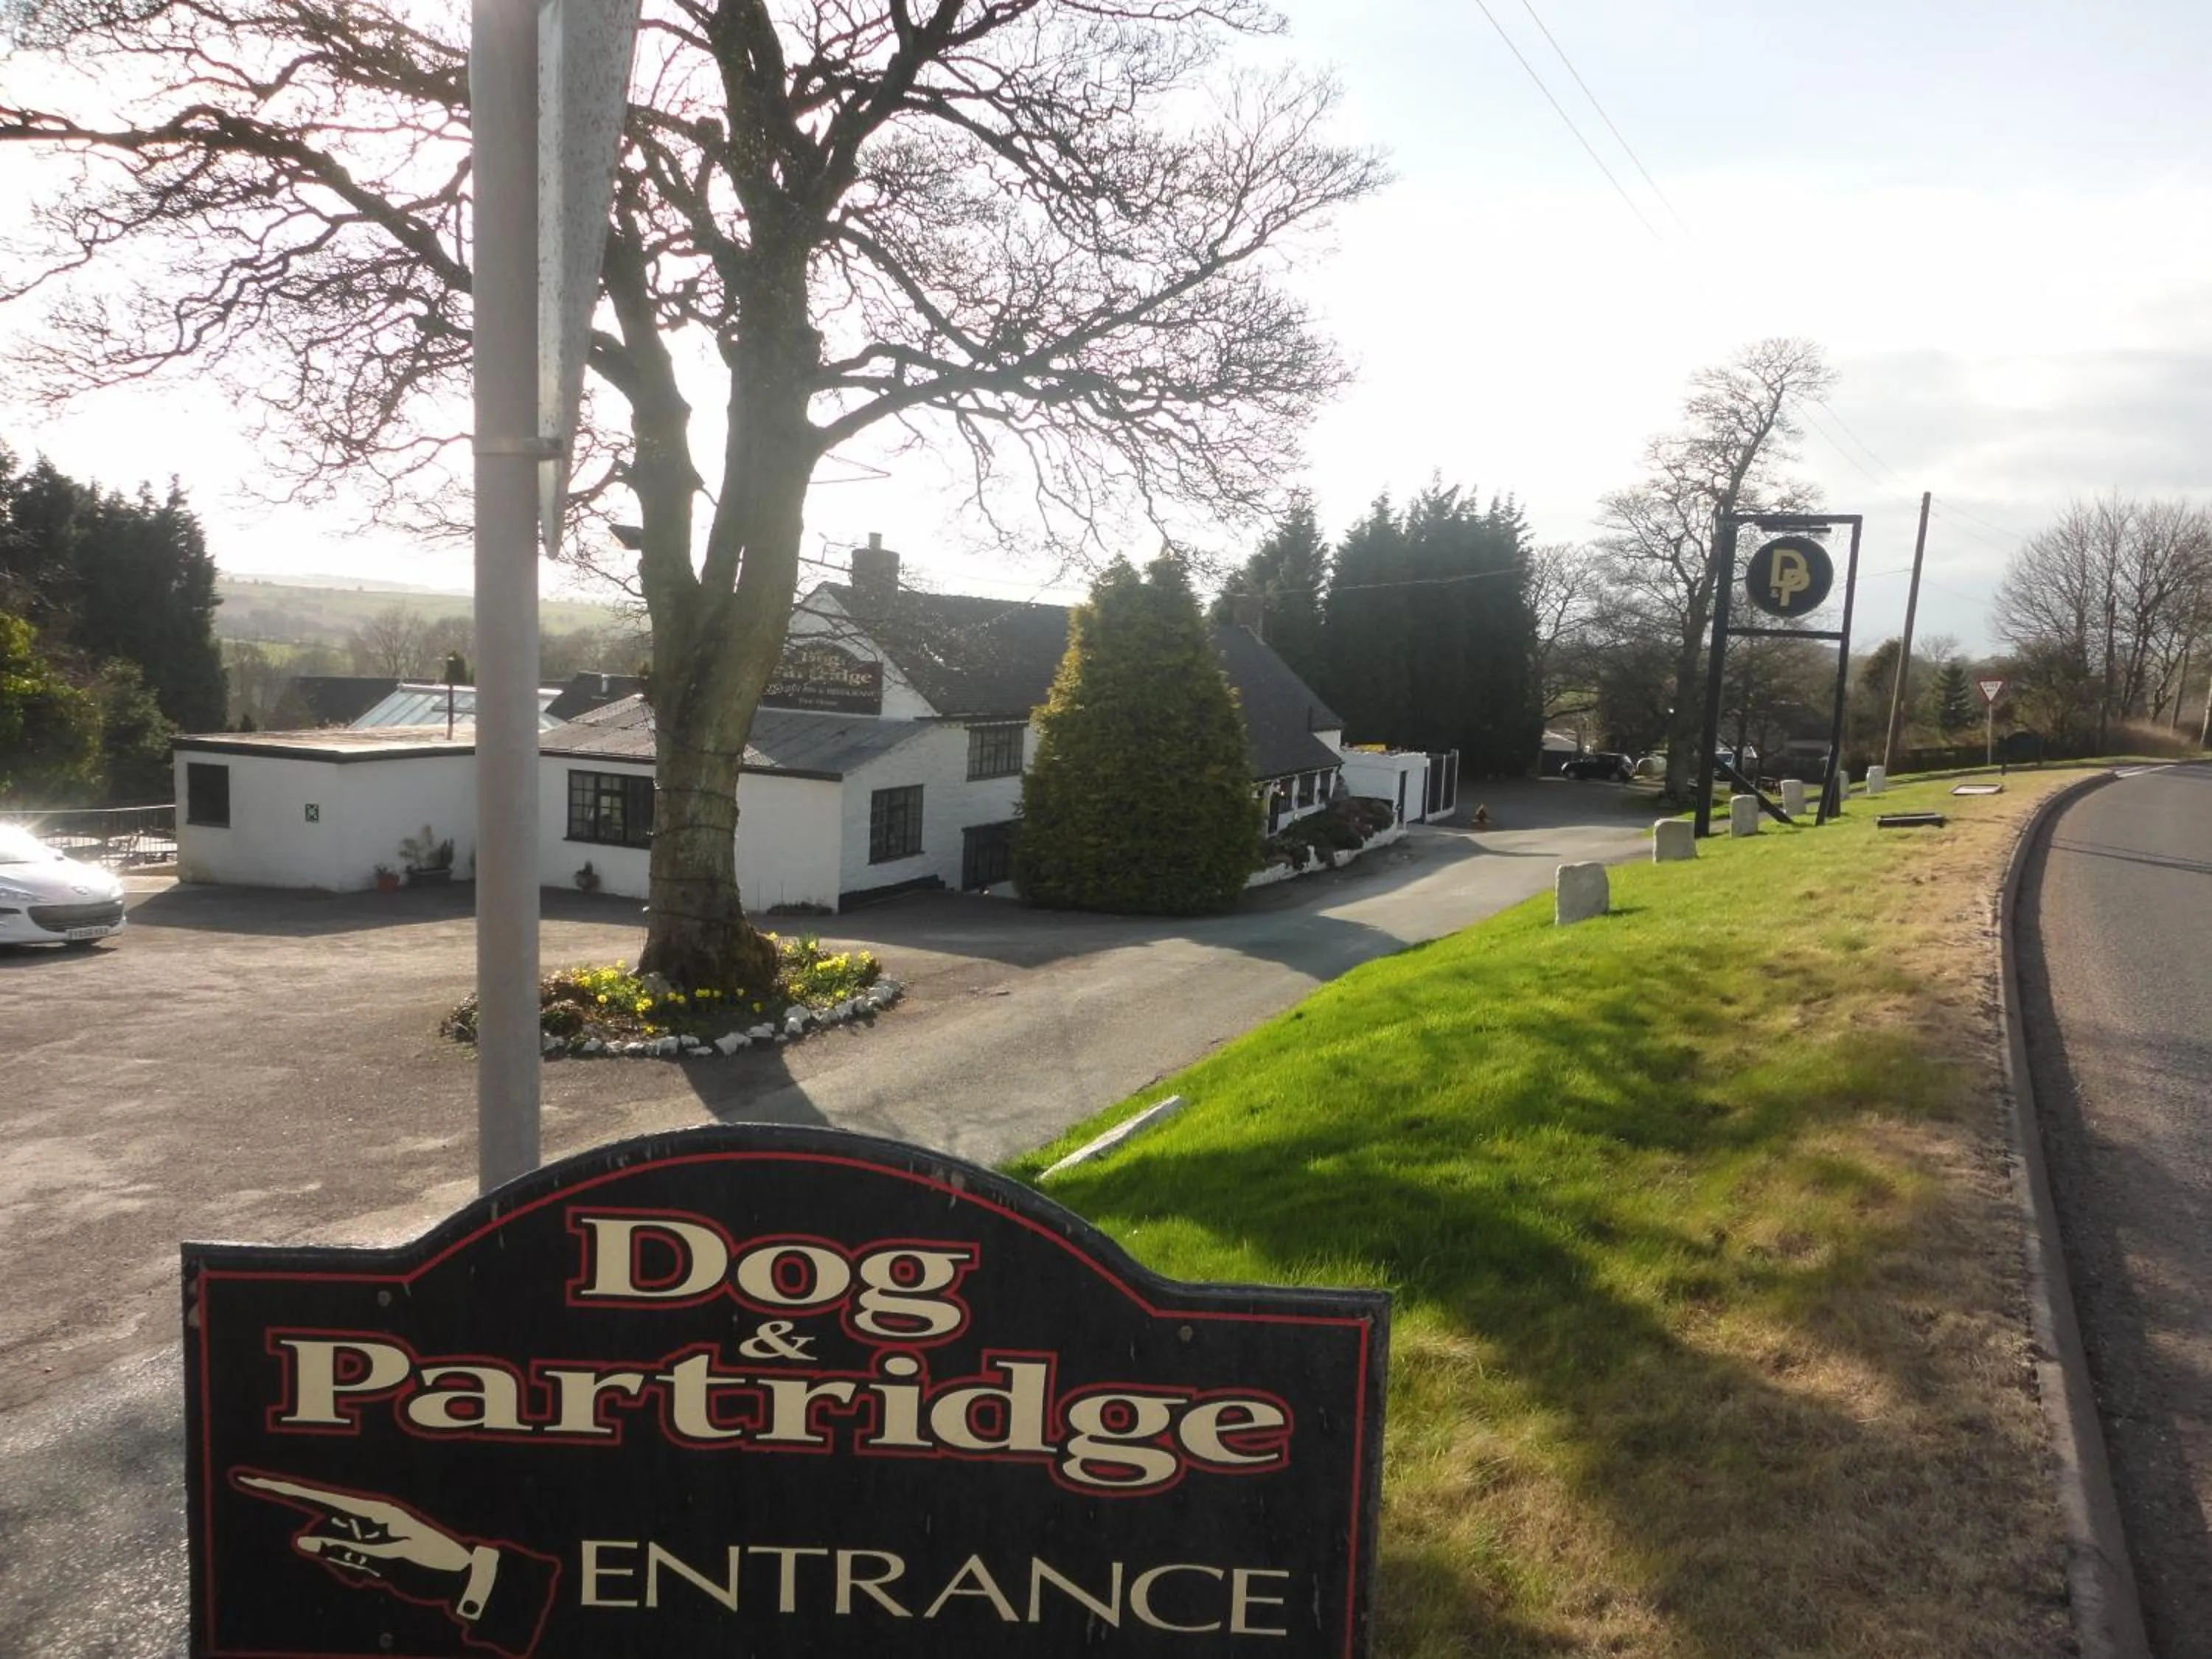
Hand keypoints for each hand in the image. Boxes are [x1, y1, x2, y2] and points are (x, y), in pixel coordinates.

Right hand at [236, 1473, 489, 1611]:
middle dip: (339, 1555)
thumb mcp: (388, 1561)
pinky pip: (348, 1562)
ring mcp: (368, 1531)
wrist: (461, 1578)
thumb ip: (344, 1549)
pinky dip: (361, 1573)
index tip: (248, 1479)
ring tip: (387, 1572)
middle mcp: (366, 1515)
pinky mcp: (371, 1547)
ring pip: (335, 1552)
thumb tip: (301, 1538)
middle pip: (324, 1533)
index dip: (281, 1489)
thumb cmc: (430, 1564)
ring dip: (353, 1567)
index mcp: (371, 1509)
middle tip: (377, 1567)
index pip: (316, 1497)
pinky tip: (386, 1576)